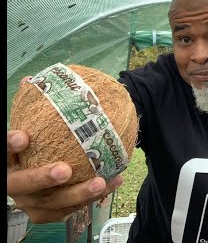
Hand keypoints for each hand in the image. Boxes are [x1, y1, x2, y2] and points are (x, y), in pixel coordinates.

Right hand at [7, 77, 123, 222]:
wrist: (29, 176)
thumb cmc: (34, 146)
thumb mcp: (29, 128)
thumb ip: (32, 110)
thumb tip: (32, 79)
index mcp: (5, 161)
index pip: (1, 153)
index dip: (8, 145)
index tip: (23, 135)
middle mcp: (12, 183)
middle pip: (21, 185)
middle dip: (43, 178)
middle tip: (64, 170)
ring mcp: (28, 201)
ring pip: (50, 203)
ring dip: (77, 194)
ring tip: (100, 181)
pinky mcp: (45, 213)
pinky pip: (68, 209)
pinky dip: (91, 198)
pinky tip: (111, 183)